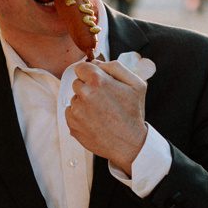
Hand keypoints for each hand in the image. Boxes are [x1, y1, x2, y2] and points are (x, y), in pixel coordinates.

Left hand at [66, 59, 148, 175]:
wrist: (129, 144)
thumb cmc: (133, 114)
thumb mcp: (136, 84)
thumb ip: (116, 67)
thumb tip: (96, 63)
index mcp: (97, 81)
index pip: (81, 68)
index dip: (90, 74)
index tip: (98, 83)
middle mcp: (83, 94)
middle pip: (77, 83)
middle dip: (88, 89)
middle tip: (104, 101)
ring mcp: (76, 111)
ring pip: (75, 99)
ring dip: (85, 103)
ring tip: (101, 113)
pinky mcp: (72, 124)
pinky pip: (71, 114)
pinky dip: (80, 117)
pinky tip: (95, 122)